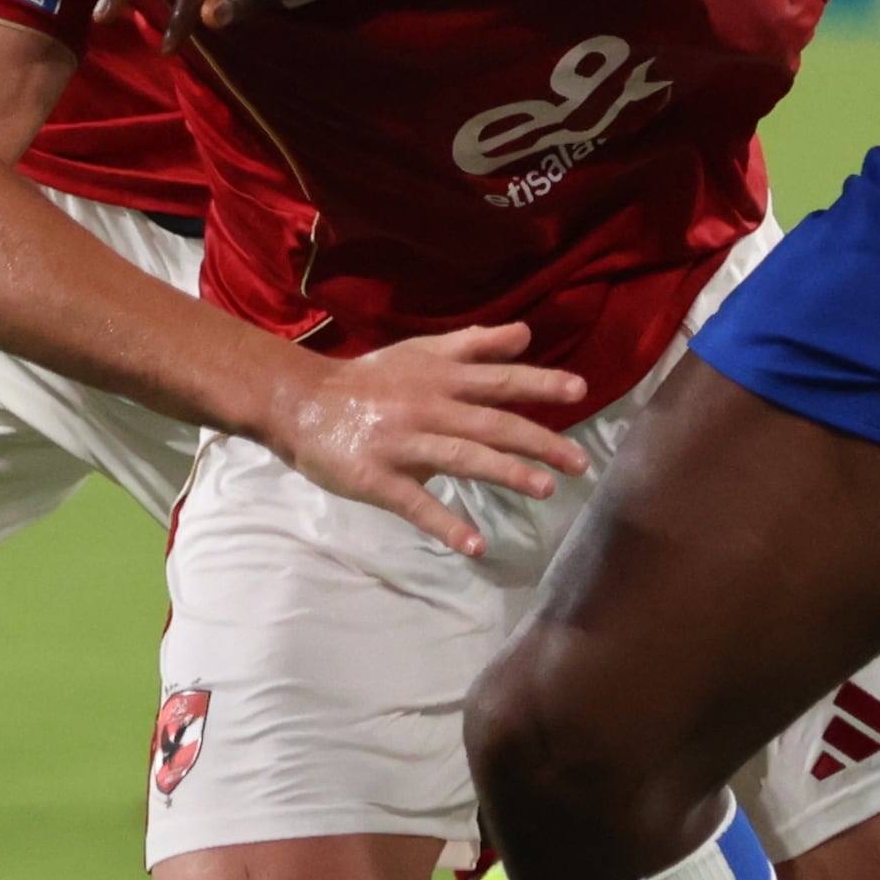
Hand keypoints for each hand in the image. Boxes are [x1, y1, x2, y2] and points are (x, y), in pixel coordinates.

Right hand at [261, 326, 591, 553]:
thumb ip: (474, 344)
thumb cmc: (369, 378)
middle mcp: (428, 407)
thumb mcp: (422, 351)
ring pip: (462, 458)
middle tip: (580, 463)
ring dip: (506, 473)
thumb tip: (527, 334)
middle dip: (540, 441)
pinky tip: (475, 545)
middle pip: (492, 423)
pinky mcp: (378, 478)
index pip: (499, 379)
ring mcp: (403, 444)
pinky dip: (446, 524)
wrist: (300, 401)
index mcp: (441, 378)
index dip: (540, 383)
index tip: (580, 389)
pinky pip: (416, 504)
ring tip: (545, 490)